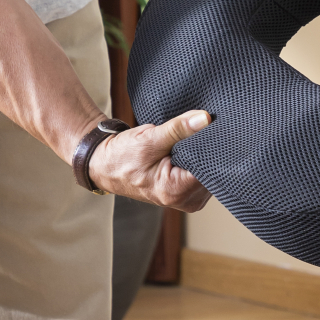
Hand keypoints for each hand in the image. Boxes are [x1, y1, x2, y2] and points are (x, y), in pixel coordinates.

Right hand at [88, 110, 212, 211]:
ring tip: (185, 143)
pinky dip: (198, 160)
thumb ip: (178, 128)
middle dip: (207, 150)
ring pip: (210, 170)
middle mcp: (187, 200)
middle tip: (195, 133)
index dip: (212, 146)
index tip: (209, 130)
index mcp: (176, 191)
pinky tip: (187, 151)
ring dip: (202, 154)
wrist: (106, 166)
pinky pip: (203, 173)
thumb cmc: (122, 156)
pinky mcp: (189, 192)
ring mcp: (189, 199)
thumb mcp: (149, 138)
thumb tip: (205, 119)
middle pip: (213, 169)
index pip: (211, 167)